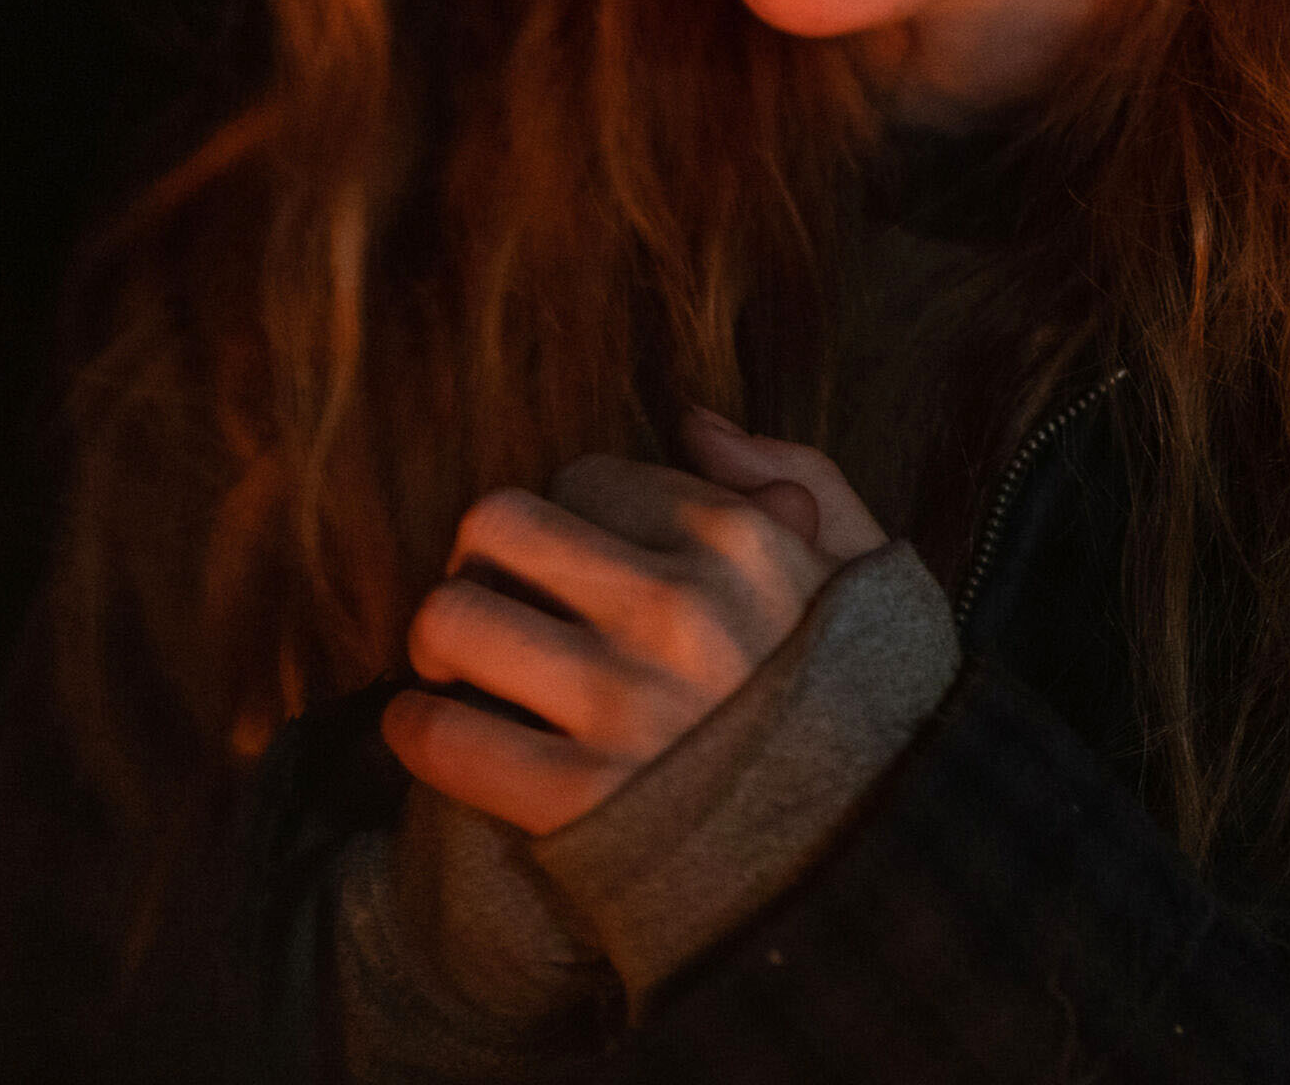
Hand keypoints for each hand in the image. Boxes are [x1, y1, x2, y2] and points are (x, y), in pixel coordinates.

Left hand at [381, 409, 885, 833]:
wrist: (872, 866)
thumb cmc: (863, 709)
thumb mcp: (865, 571)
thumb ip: (794, 475)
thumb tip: (694, 423)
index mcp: (740, 542)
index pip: (583, 476)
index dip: (568, 520)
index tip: (573, 570)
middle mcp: (677, 611)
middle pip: (495, 523)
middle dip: (479, 559)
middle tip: (491, 602)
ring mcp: (625, 707)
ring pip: (452, 618)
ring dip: (438, 641)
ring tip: (459, 669)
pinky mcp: (579, 802)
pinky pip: (444, 737)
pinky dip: (416, 730)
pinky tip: (434, 732)